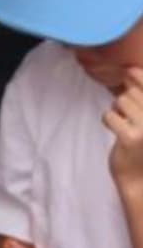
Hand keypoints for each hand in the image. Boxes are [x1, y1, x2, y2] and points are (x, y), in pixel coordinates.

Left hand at [105, 67, 142, 195]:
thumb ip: (141, 94)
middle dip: (124, 100)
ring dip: (116, 110)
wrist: (140, 177)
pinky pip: (110, 115)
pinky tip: (114, 127)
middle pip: (132, 92)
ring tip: (123, 123)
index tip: (128, 72)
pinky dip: (108, 118)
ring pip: (121, 101)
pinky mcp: (130, 138)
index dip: (137, 76)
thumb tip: (130, 69)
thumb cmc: (142, 144)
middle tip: (127, 116)